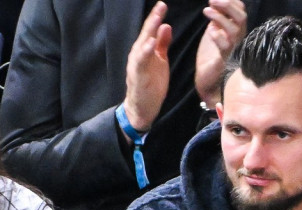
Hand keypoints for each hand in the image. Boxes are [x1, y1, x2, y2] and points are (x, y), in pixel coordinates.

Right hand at [122, 1, 171, 131]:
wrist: (141, 108)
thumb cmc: (150, 84)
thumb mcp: (159, 61)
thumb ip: (161, 44)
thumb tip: (166, 26)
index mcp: (144, 51)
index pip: (151, 31)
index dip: (156, 17)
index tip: (163, 5)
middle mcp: (138, 55)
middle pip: (146, 34)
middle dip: (153, 19)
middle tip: (161, 6)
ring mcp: (136, 65)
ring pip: (141, 45)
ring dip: (149, 32)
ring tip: (156, 19)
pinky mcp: (137, 76)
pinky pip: (140, 62)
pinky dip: (144, 52)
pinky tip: (150, 43)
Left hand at [195, 0, 246, 106]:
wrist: (207, 79)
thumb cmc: (211, 56)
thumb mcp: (214, 31)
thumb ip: (217, 19)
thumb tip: (214, 2)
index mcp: (237, 30)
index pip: (241, 10)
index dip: (230, 1)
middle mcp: (239, 39)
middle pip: (242, 17)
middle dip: (227, 5)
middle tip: (212, 0)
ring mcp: (234, 50)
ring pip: (235, 30)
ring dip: (220, 18)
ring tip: (206, 11)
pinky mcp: (225, 60)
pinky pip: (226, 46)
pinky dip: (218, 37)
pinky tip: (210, 32)